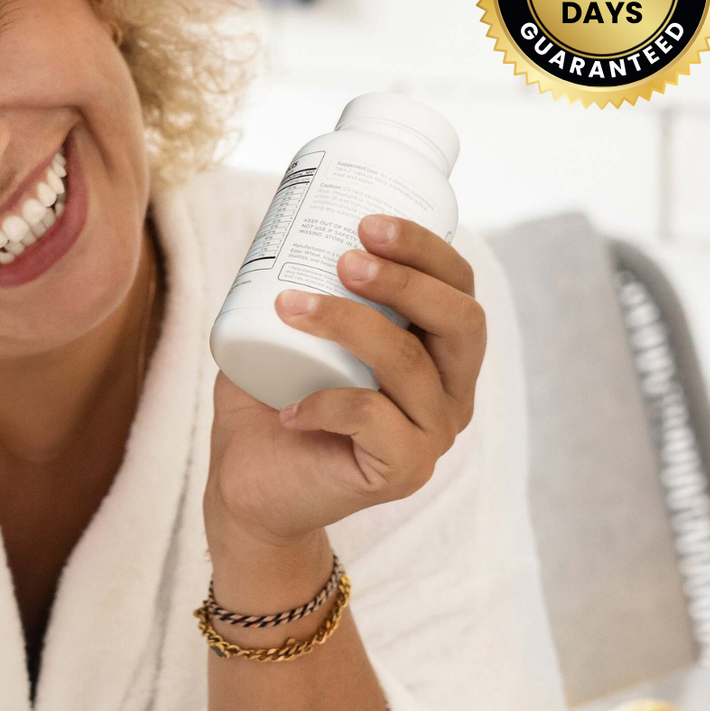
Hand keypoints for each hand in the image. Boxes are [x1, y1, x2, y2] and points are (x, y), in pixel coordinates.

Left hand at [206, 214, 484, 559]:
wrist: (248, 492)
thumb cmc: (269, 408)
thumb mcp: (285, 336)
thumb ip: (298, 285)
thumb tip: (282, 217)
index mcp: (440, 356)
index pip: (459, 290)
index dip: (426, 249)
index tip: (367, 220)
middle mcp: (451, 395)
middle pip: (461, 321)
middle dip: (406, 279)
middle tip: (347, 258)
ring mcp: (432, 437)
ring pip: (409, 365)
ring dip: (349, 324)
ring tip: (290, 304)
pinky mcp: (402, 471)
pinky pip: (373, 420)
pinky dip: (325, 403)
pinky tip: (285, 408)